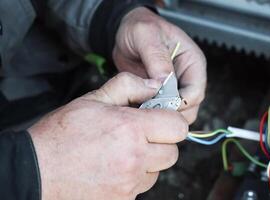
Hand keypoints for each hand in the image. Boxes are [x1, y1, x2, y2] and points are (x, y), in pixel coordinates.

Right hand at [28, 72, 187, 199]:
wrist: (36, 171)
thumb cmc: (62, 134)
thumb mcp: (93, 99)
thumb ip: (128, 86)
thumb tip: (154, 85)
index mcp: (131, 129)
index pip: (178, 127)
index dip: (171, 120)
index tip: (160, 119)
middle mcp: (135, 159)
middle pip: (172, 152)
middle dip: (161, 142)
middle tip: (141, 136)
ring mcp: (129, 183)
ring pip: (158, 170)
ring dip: (148, 161)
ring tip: (124, 153)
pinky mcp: (124, 199)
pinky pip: (142, 186)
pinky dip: (135, 177)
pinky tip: (115, 167)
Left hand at [113, 7, 206, 123]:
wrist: (125, 34)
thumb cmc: (140, 28)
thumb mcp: (146, 35)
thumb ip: (156, 57)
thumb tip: (164, 81)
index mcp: (192, 62)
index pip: (195, 92)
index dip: (180, 102)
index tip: (159, 103)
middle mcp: (187, 77)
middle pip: (190, 107)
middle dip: (171, 112)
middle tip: (148, 110)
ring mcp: (175, 88)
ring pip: (177, 113)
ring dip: (161, 114)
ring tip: (142, 109)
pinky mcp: (162, 95)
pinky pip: (162, 111)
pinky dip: (152, 114)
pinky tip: (139, 109)